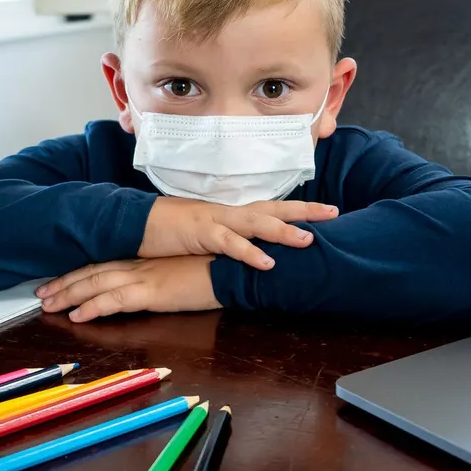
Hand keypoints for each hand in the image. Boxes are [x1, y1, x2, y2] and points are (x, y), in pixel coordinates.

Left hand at [37, 256, 220, 322]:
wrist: (235, 268)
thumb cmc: (216, 268)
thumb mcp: (184, 270)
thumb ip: (165, 277)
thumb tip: (154, 286)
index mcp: (146, 259)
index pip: (104, 263)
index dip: (79, 272)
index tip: (59, 281)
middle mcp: (139, 264)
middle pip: (92, 272)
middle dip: (64, 283)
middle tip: (41, 294)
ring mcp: (143, 277)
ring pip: (95, 283)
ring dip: (68, 295)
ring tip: (48, 306)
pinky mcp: (151, 292)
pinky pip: (113, 300)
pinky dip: (92, 307)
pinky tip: (76, 316)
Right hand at [138, 197, 337, 270]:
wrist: (137, 222)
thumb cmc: (170, 231)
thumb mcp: (206, 235)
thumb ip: (229, 240)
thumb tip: (250, 250)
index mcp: (231, 213)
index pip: (271, 207)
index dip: (299, 208)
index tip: (327, 211)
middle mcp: (229, 213)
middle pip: (273, 208)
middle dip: (304, 211)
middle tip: (333, 213)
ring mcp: (216, 221)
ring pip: (256, 223)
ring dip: (283, 231)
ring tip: (308, 240)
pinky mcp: (201, 234)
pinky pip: (230, 244)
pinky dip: (249, 253)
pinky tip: (268, 263)